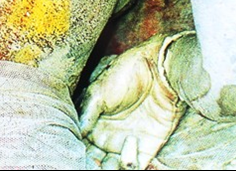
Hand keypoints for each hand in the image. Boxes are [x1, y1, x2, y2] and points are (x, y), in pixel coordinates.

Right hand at [78, 34, 188, 169]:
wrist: (160, 73)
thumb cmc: (126, 75)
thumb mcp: (98, 90)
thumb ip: (85, 113)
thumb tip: (76, 132)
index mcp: (92, 121)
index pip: (79, 141)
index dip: (76, 148)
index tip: (74, 149)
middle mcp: (107, 134)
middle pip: (93, 158)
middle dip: (90, 162)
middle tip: (92, 159)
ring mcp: (125, 143)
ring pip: (110, 166)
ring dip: (107, 167)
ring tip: (108, 159)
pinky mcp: (146, 149)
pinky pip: (132, 166)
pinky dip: (129, 161)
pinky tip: (131, 141)